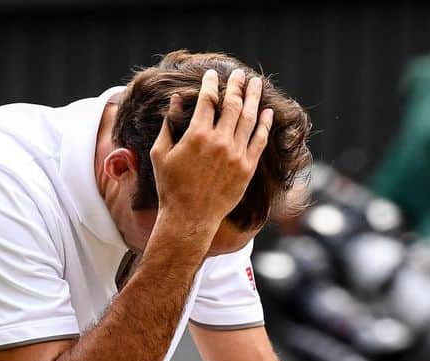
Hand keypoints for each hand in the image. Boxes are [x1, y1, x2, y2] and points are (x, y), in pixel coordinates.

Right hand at [150, 68, 272, 242]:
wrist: (190, 218)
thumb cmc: (170, 187)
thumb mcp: (160, 153)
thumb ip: (168, 124)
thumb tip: (177, 99)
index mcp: (197, 134)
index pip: (208, 99)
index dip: (211, 84)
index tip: (213, 75)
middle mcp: (219, 141)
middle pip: (232, 103)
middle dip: (236, 85)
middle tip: (238, 74)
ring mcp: (236, 154)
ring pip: (249, 118)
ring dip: (254, 98)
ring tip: (256, 84)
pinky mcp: (247, 169)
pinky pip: (259, 141)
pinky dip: (265, 124)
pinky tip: (268, 112)